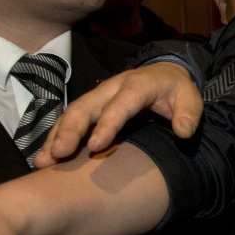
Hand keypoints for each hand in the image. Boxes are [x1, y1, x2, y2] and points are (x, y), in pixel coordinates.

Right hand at [35, 63, 201, 166]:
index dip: (107, 124)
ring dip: (56, 136)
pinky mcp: (91, 106)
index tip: (96, 146)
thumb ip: (189, 113)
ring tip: (43, 161)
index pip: (120, 104)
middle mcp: (111, 88)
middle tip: (59, 154)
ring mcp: (98, 96)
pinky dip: (56, 137)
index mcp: (137, 85)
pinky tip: (45, 158)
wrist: (164, 74)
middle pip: (86, 106)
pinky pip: (70, 121)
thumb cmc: (176, 91)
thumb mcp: (190, 97)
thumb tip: (183, 132)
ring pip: (72, 114)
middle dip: (70, 130)